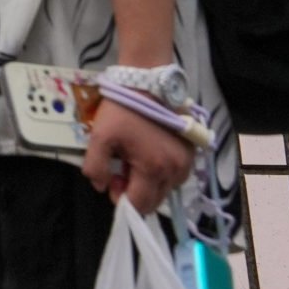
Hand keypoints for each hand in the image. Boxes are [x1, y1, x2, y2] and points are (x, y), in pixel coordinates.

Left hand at [80, 99, 193, 216]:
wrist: (147, 83)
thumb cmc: (123, 109)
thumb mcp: (99, 136)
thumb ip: (96, 167)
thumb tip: (101, 187)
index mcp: (153, 169)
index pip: (140, 204)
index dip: (123, 199)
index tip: (114, 181)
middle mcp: (175, 170)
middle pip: (155, 201)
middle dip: (137, 192)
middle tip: (122, 169)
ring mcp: (187, 162)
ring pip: (167, 189)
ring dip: (151, 184)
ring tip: (137, 160)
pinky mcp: (193, 153)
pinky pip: (177, 175)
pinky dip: (164, 173)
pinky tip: (151, 156)